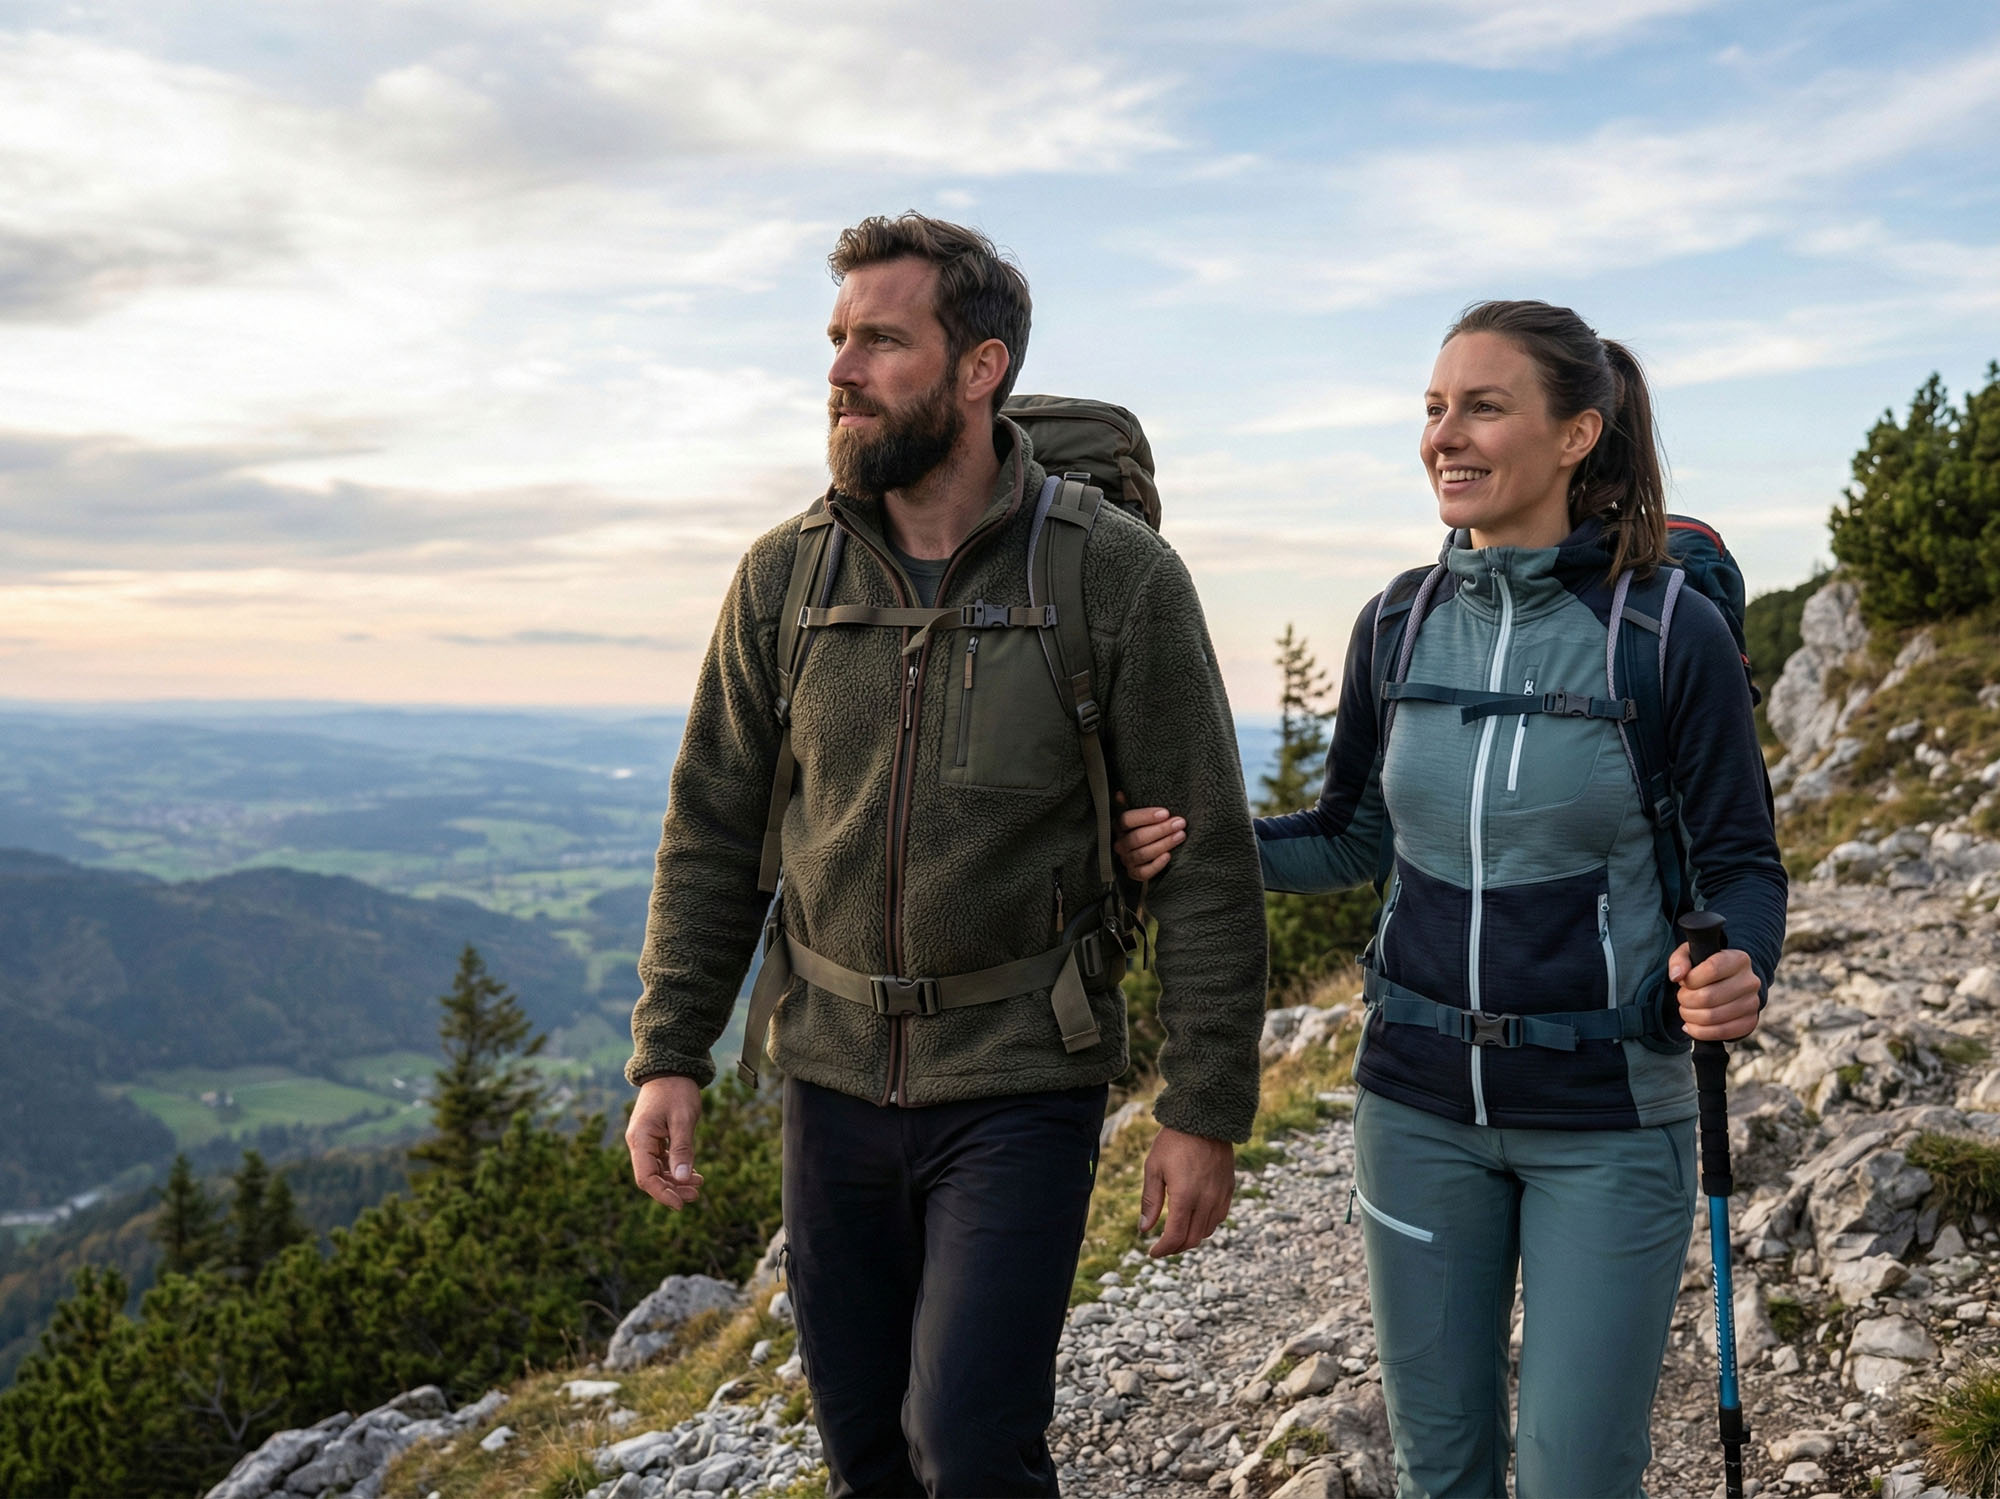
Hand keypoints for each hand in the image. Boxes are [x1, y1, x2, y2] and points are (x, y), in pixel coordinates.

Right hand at [626, 1075, 705, 1210]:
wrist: (671, 1067)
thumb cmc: (677, 1090)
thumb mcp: (683, 1119)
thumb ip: (682, 1149)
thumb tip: (682, 1179)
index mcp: (640, 1139)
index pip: (646, 1178)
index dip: (663, 1194)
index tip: (681, 1204)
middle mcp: (639, 1142)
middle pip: (651, 1177)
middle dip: (672, 1189)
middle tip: (696, 1194)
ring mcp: (646, 1140)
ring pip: (657, 1170)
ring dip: (676, 1180)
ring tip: (699, 1185)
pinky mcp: (654, 1137)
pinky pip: (662, 1160)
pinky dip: (676, 1168)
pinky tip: (693, 1174)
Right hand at [1114, 800, 1184, 881]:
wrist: (1150, 849)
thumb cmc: (1146, 827)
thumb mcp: (1140, 814)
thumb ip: (1131, 804)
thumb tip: (1120, 793)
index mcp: (1119, 826)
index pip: (1126, 820)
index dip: (1146, 816)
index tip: (1165, 812)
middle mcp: (1120, 844)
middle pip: (1137, 838)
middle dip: (1161, 830)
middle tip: (1179, 823)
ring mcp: (1127, 860)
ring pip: (1142, 854)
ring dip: (1163, 844)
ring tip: (1180, 836)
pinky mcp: (1134, 873)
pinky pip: (1143, 872)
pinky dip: (1156, 865)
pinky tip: (1169, 855)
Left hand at [1139, 1127, 1233, 1256]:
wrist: (1205, 1118)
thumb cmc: (1174, 1141)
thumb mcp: (1154, 1168)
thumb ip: (1150, 1201)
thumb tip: (1144, 1229)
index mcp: (1185, 1197)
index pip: (1176, 1236)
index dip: (1163, 1249)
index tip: (1152, 1252)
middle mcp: (1206, 1200)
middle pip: (1192, 1239)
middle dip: (1175, 1248)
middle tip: (1162, 1247)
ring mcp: (1221, 1195)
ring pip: (1207, 1231)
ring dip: (1191, 1238)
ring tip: (1176, 1234)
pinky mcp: (1229, 1189)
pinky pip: (1219, 1217)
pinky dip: (1205, 1226)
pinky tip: (1194, 1220)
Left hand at [1670, 943, 1760, 1041]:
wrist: (1731, 984)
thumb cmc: (1706, 968)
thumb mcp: (1691, 955)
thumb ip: (1680, 960)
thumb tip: (1676, 976)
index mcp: (1738, 960)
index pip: (1711, 969)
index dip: (1691, 979)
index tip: (1684, 981)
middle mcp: (1750, 981)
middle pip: (1708, 996)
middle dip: (1686, 1000)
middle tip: (1682, 998)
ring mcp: (1752, 1003)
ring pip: (1712, 1017)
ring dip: (1690, 1016)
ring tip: (1686, 1010)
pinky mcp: (1749, 1022)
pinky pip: (1721, 1032)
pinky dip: (1700, 1032)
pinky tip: (1691, 1025)